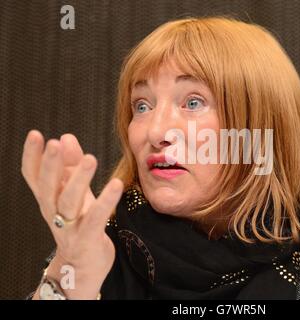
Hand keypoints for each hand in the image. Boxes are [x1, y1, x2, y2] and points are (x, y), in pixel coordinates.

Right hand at [21, 130, 122, 298]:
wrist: (83, 265)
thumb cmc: (80, 222)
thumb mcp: (75, 192)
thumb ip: (71, 166)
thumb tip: (67, 137)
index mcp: (48, 199)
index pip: (33, 177)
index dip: (32, 157)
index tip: (35, 135)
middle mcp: (53, 212)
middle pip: (48, 188)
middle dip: (50, 165)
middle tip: (55, 144)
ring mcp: (69, 227)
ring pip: (69, 202)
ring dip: (78, 179)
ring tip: (90, 158)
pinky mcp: (88, 238)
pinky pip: (96, 218)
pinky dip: (106, 201)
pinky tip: (117, 184)